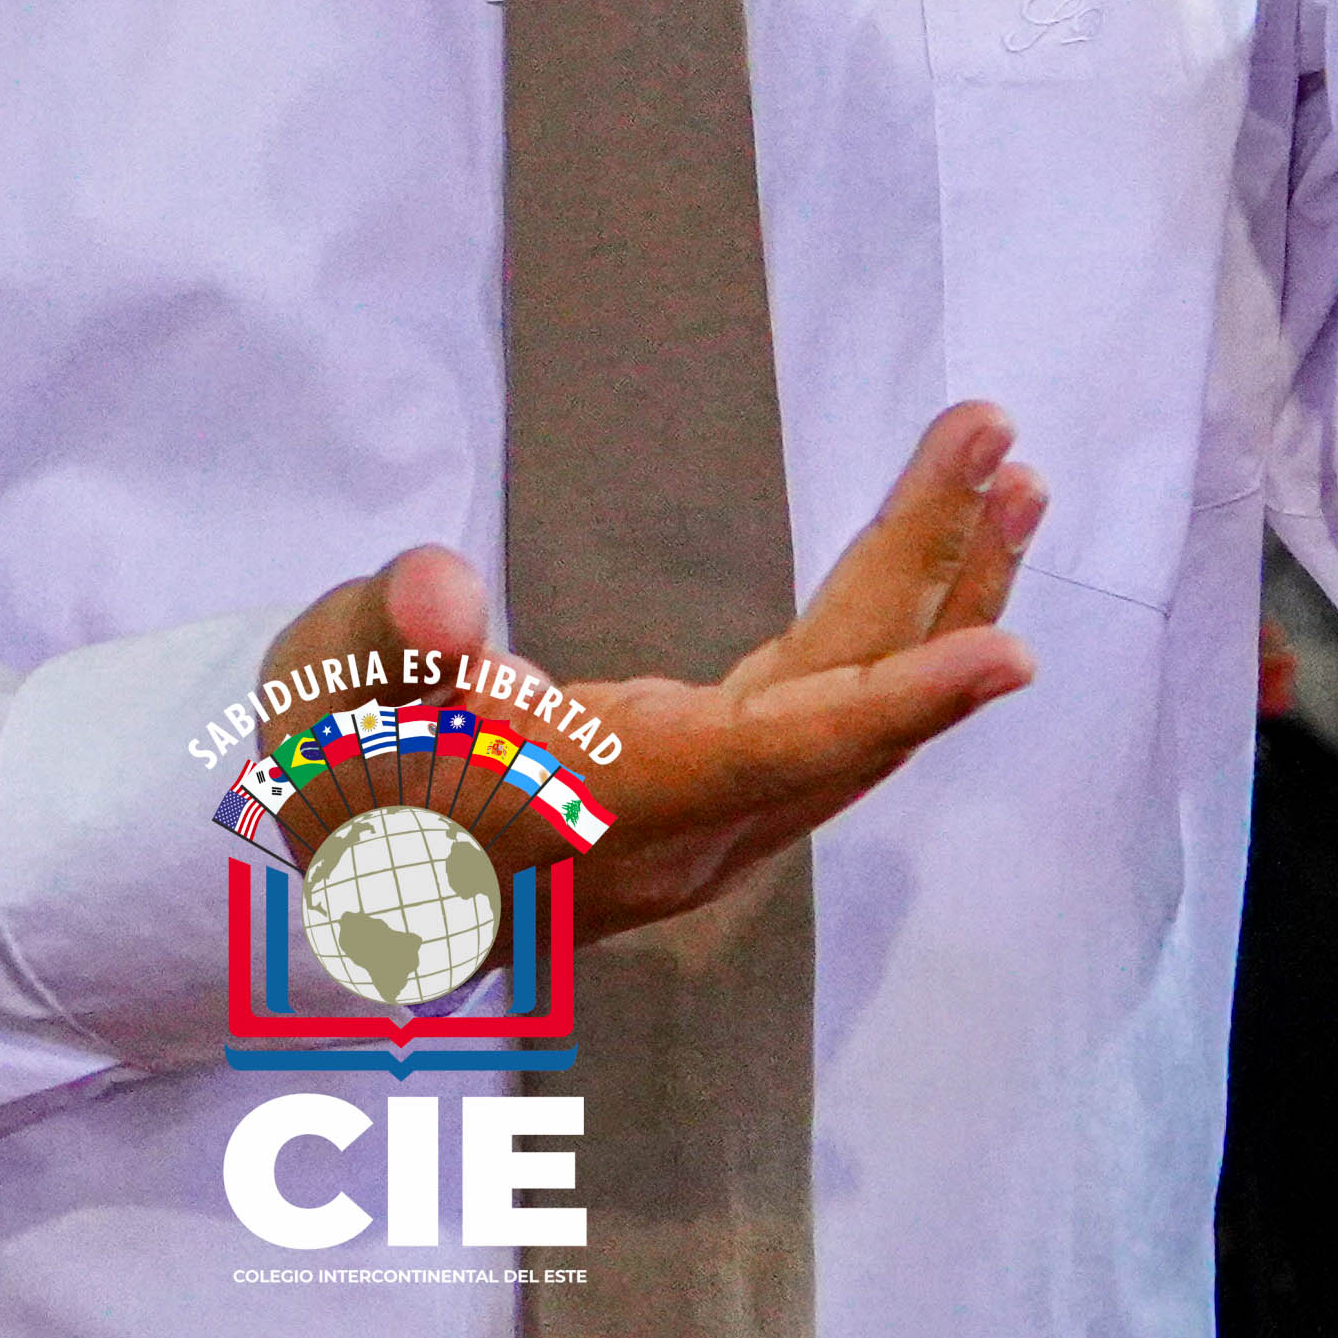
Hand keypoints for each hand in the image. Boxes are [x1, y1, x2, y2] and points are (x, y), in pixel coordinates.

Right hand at [256, 401, 1041, 943]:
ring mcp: (710, 825)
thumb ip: (392, 634)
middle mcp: (690, 832)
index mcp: (611, 803)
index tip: (1010, 655)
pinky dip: (893, 643)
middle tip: (1009, 453)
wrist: (327, 884)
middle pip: (850, 714)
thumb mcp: (332, 684)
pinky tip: (926, 575)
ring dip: (937, 601)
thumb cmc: (335, 770)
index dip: (899, 703)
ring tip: (1011, 484)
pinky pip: (828, 719)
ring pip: (854, 719)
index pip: (780, 749)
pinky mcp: (708, 798)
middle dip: (943, 582)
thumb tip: (445, 602)